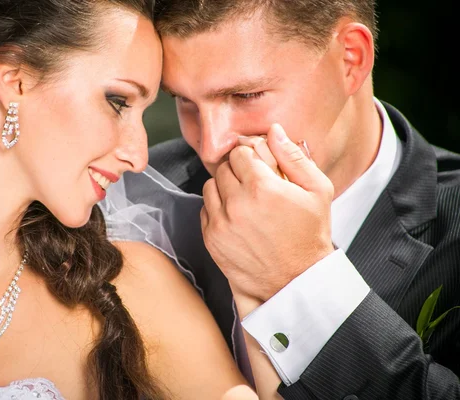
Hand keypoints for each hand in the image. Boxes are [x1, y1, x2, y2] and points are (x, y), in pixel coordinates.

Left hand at [200, 123, 334, 311]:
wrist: (294, 280)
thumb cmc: (309, 234)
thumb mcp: (317, 191)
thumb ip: (293, 157)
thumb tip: (274, 131)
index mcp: (262, 187)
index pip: (240, 152)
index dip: (251, 156)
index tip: (261, 167)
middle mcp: (236, 204)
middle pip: (223, 167)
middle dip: (238, 170)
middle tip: (255, 183)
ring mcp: (221, 223)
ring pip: (210, 186)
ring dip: (225, 187)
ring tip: (245, 200)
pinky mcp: (211, 239)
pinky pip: (205, 209)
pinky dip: (218, 208)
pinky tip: (237, 216)